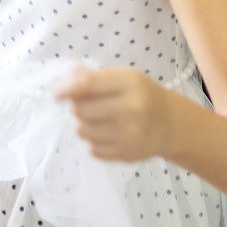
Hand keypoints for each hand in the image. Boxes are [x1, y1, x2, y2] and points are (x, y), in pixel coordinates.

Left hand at [55, 63, 172, 161]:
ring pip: (84, 131)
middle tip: (85, 104)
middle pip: (82, 110)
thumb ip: (96, 76)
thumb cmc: (143, 94)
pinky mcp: (127, 154)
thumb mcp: (125, 77)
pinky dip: (94, 141)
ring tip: (97, 118)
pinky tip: (107, 132)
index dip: (67, 89)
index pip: (89, 85)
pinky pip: (94, 149)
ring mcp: (130, 134)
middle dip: (77, 107)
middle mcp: (131, 109)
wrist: (171, 123)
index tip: (56, 94)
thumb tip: (70, 72)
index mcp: (129, 84)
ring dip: (84, 124)